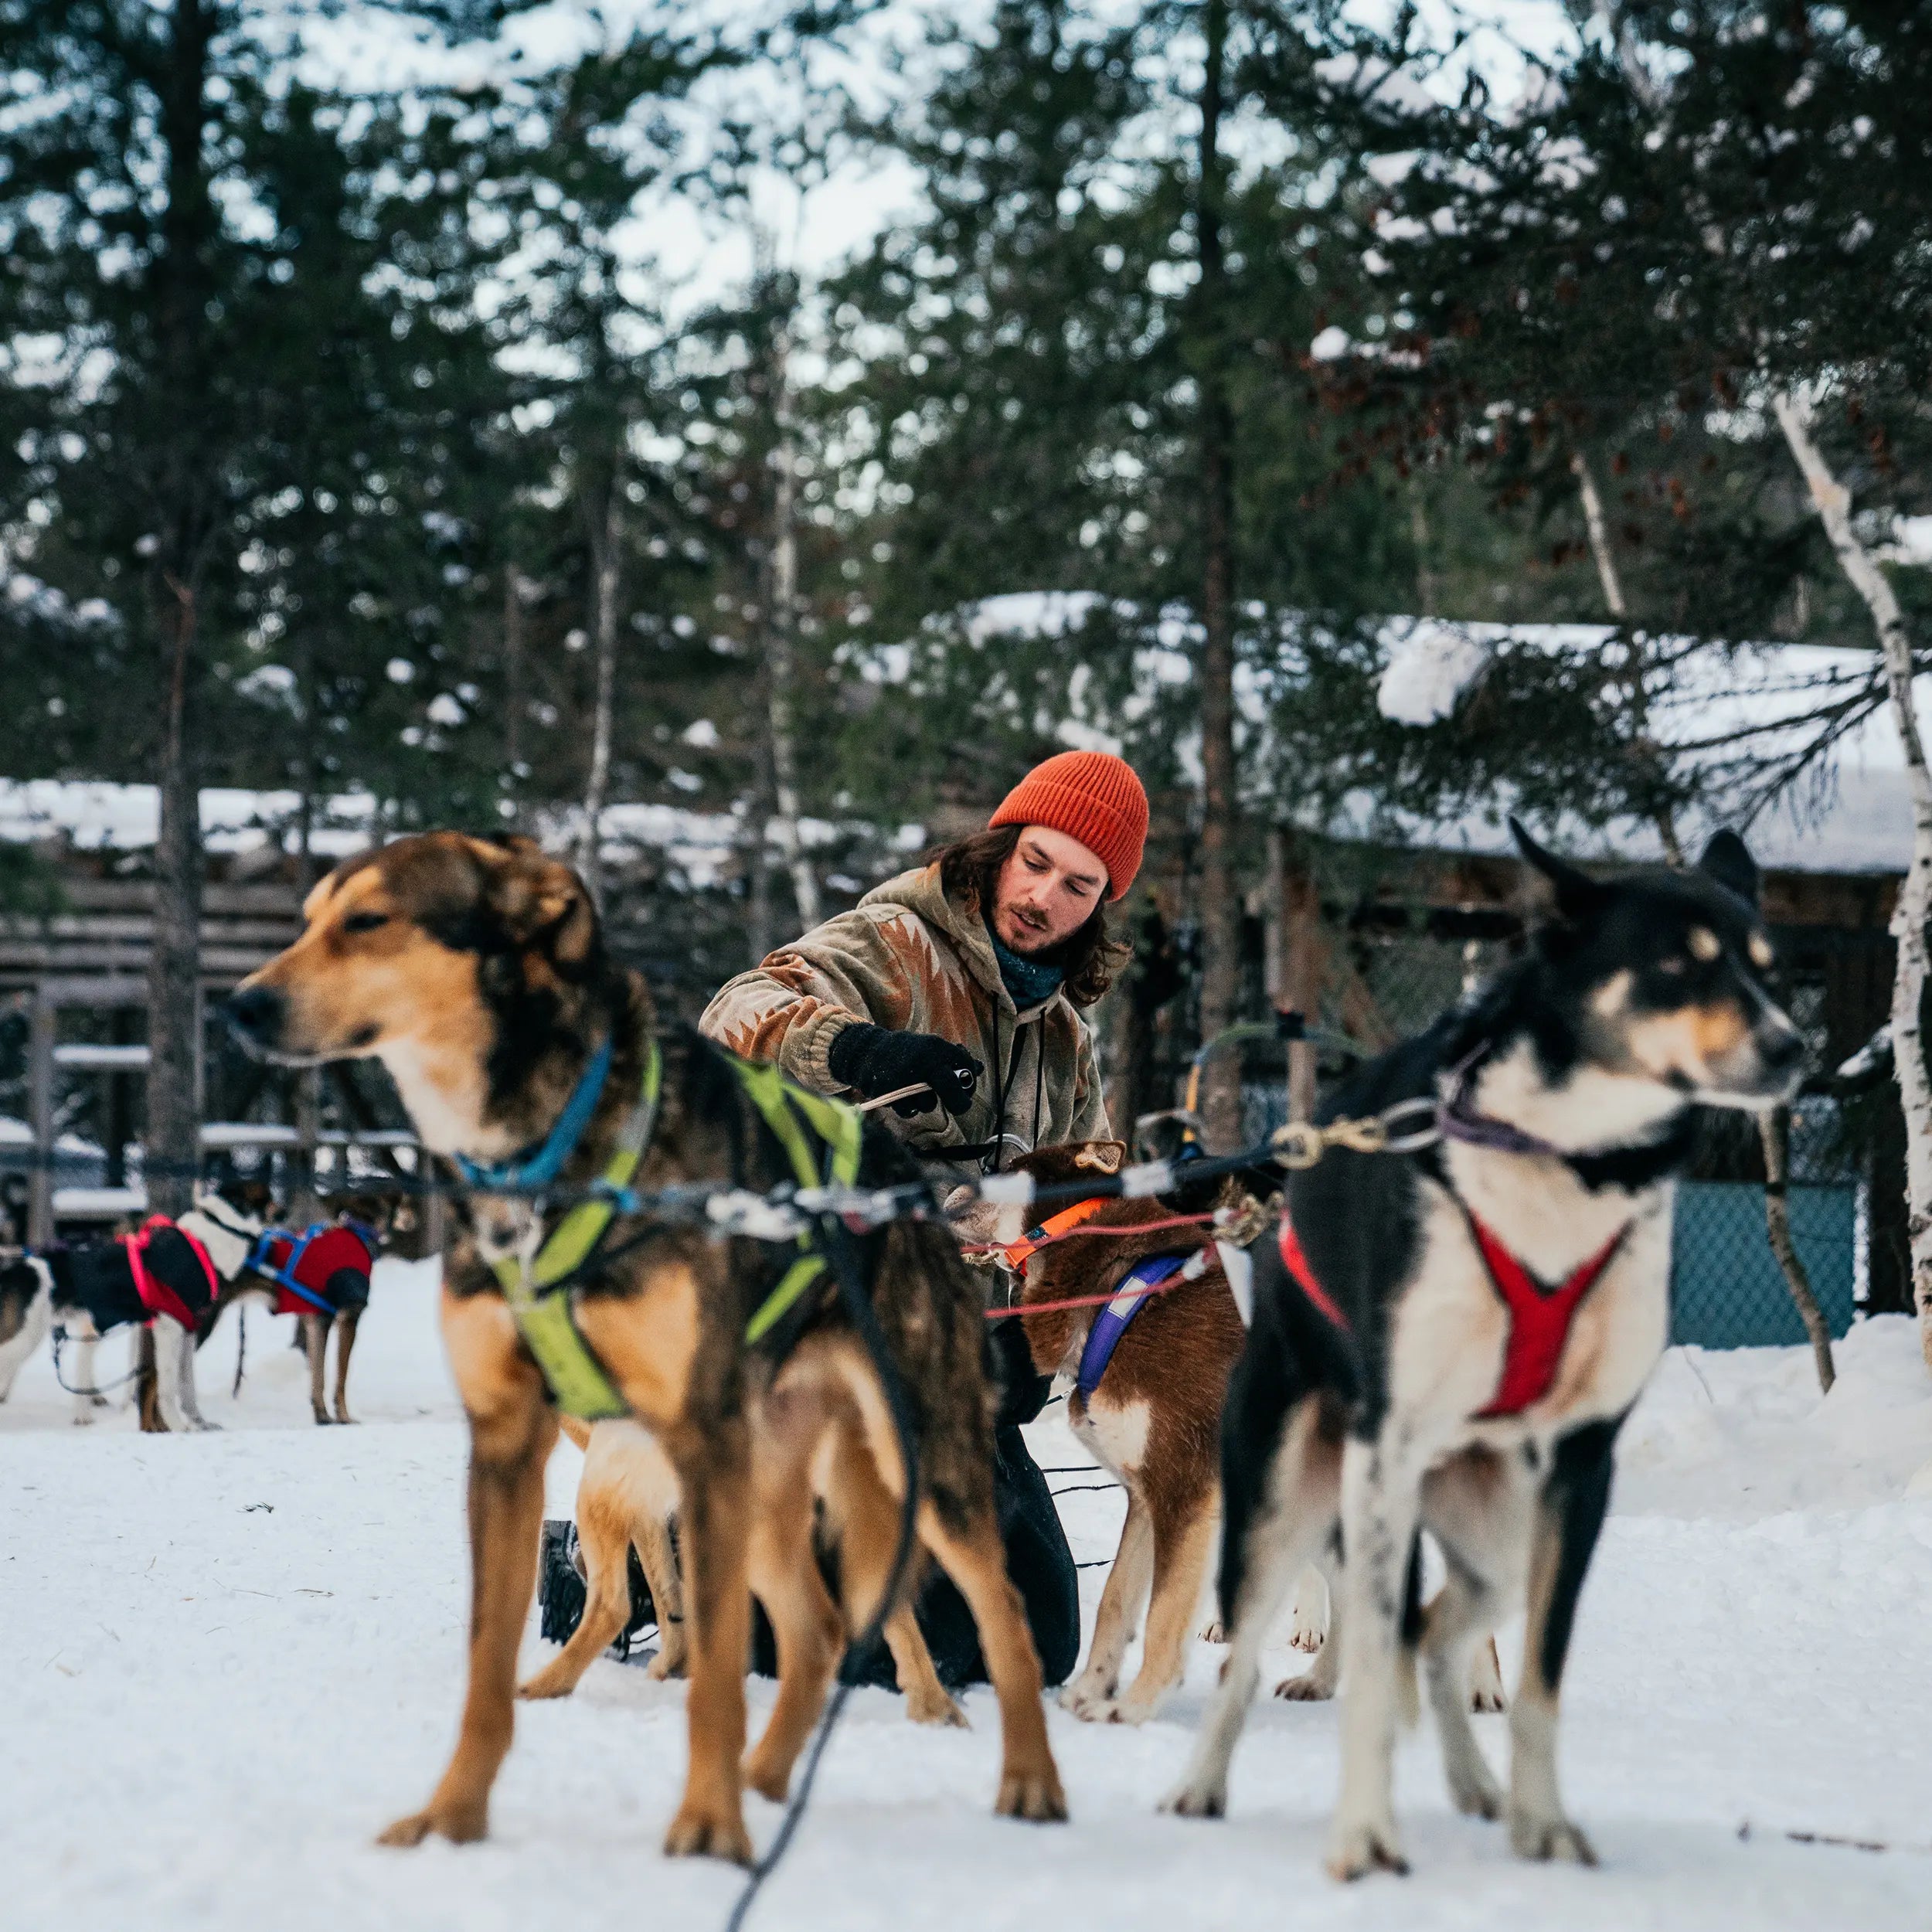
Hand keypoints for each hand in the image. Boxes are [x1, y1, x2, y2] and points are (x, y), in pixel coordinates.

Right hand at [827, 1024, 981, 1116]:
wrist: (866, 1051)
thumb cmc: (905, 1051)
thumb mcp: (930, 1048)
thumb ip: (954, 1059)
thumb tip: (979, 1069)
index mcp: (935, 1047)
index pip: (965, 1067)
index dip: (969, 1083)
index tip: (966, 1090)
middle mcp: (922, 1061)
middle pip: (951, 1090)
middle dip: (960, 1102)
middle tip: (961, 1107)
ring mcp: (905, 1077)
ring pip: (928, 1104)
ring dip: (926, 1102)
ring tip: (915, 1091)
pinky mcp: (889, 1092)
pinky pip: (909, 1111)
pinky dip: (909, 1108)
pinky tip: (903, 1097)